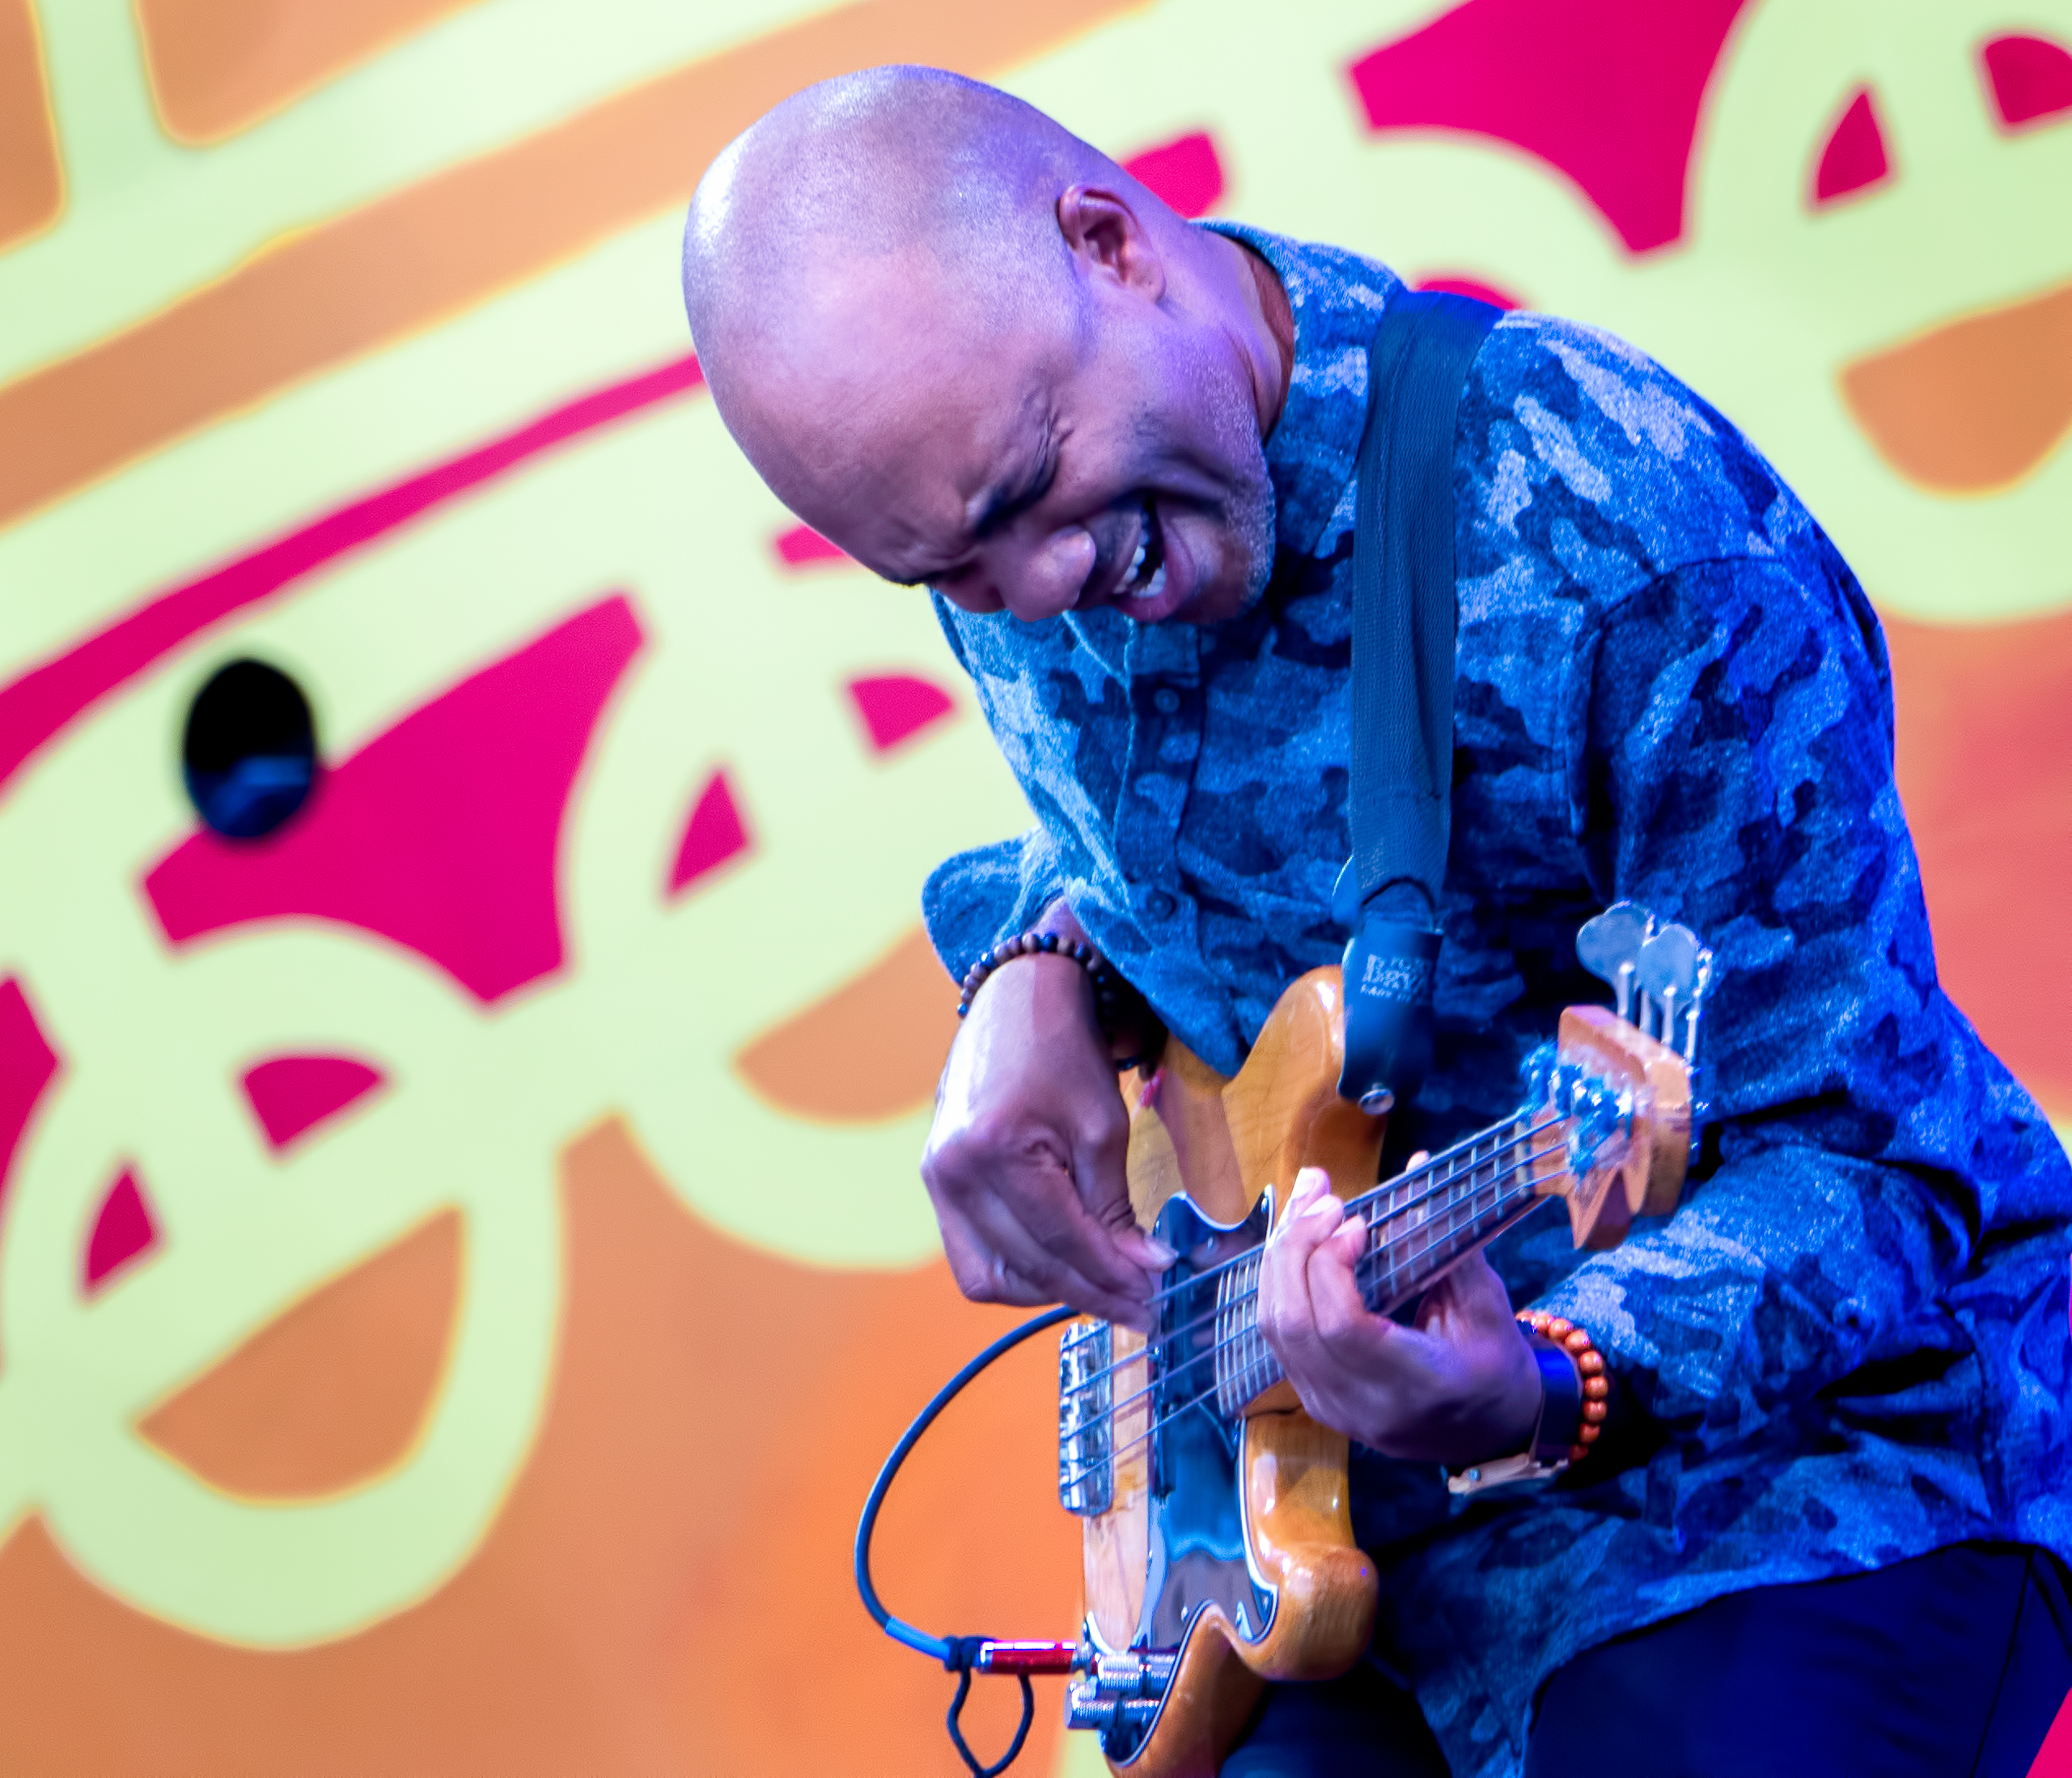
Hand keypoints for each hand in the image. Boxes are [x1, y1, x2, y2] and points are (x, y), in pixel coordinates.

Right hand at [921, 927, 1172, 1331]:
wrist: (1016, 1000)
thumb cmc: (1063, 1052)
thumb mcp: (1103, 1128)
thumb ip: (1115, 1207)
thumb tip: (1141, 1270)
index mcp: (993, 1150)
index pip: (1060, 1241)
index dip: (1112, 1276)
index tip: (1156, 1295)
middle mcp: (952, 1172)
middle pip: (1028, 1267)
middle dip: (1090, 1291)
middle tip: (1141, 1306)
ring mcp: (936, 1181)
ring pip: (991, 1278)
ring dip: (1049, 1291)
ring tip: (1102, 1287)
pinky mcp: (937, 1184)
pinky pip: (972, 1258)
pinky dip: (1018, 1273)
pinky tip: (1060, 1267)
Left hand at [1257, 1166, 1542, 1466]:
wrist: (1492, 1432)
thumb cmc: (1496, 1364)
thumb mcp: (1487, 1304)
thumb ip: (1445, 1238)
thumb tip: (1416, 1163)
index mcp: (1414, 1387)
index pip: (1340, 1326)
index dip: (1331, 1264)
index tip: (1356, 1221)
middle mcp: (1359, 1406)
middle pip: (1292, 1323)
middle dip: (1294, 1247)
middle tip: (1322, 1196)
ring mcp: (1329, 1407)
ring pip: (1274, 1327)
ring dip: (1280, 1256)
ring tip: (1306, 1205)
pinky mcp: (1312, 1398)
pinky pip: (1278, 1334)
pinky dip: (1281, 1280)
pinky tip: (1300, 1241)